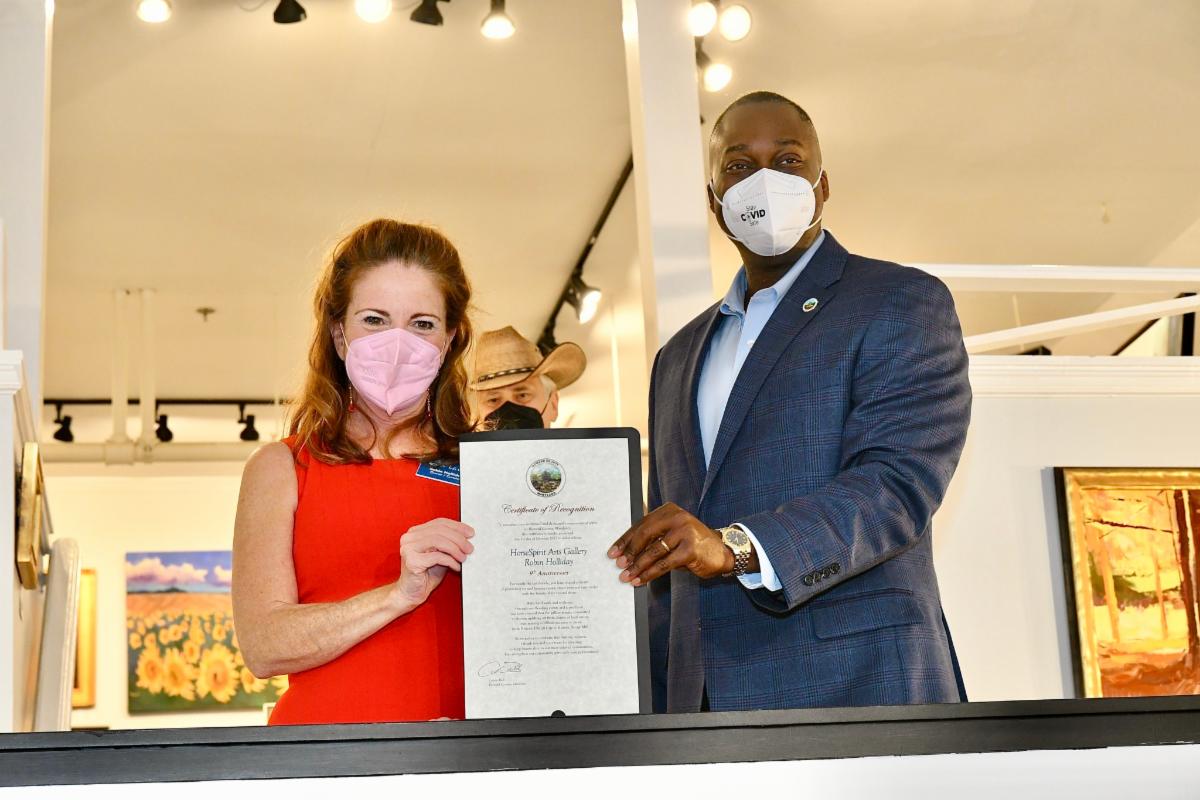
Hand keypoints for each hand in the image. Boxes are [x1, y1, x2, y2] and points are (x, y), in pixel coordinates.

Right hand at [395, 518, 473, 608]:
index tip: (471, 533)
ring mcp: (408, 548)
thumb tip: (467, 536)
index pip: (439, 523)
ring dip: (455, 549)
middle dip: (458, 539)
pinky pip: (437, 556)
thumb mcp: (440, 554)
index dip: (457, 526)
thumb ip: (448, 543)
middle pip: (440, 530)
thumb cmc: (426, 575)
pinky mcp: (411, 561)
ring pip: (438, 541)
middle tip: (470, 548)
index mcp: (415, 532)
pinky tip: (456, 567)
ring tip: (464, 558)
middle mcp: (409, 538)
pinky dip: (450, 561)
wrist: (411, 593)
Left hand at [607, 503, 743, 585]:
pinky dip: (650, 573)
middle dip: (630, 551)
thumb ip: (654, 539)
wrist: (723, 552)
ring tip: (626, 576)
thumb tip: (626, 554)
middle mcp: (677, 517)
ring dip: (638, 566)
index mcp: (669, 510)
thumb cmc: (692, 544)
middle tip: (618, 564)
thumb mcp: (672, 535)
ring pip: (653, 551)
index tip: (613, 551)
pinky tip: (641, 580)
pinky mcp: (690, 549)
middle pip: (645, 534)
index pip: (641, 524)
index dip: (625, 539)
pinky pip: (664, 564)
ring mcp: (685, 532)